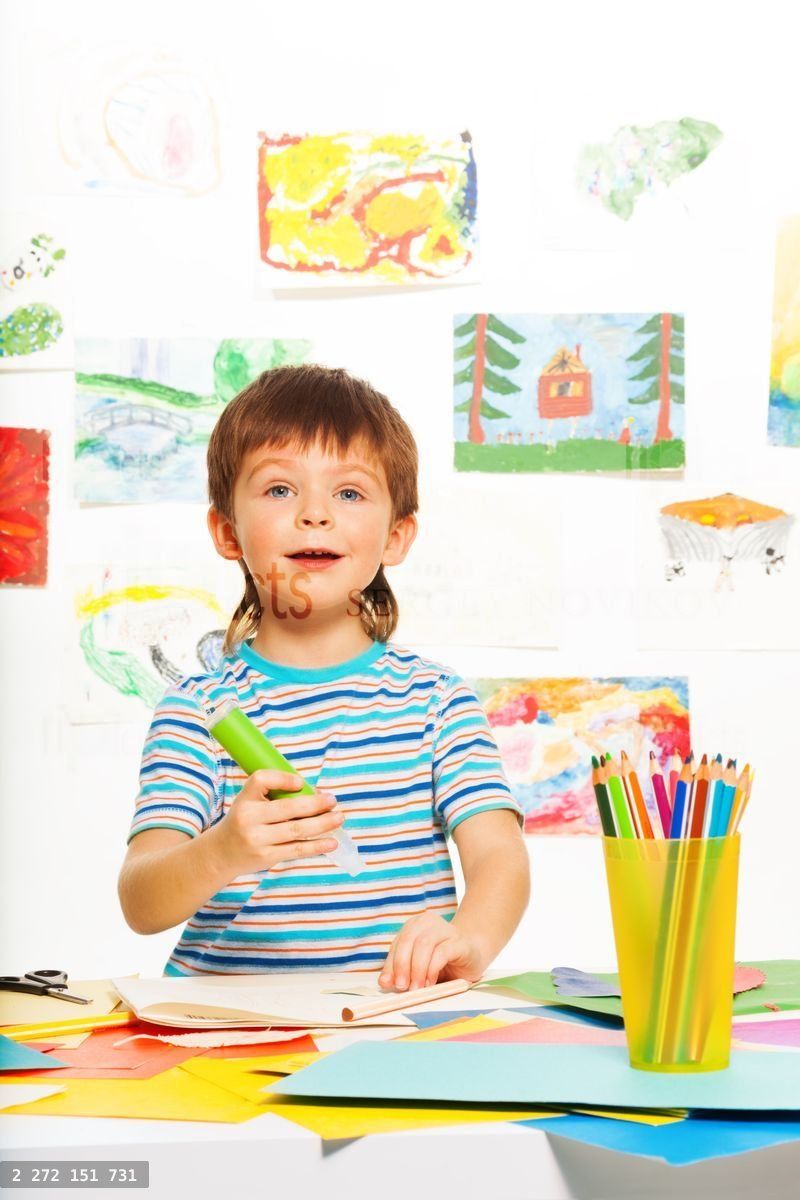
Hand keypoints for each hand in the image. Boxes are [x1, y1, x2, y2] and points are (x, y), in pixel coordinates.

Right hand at [211, 770, 343, 874]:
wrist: (221, 854)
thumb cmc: (243, 822)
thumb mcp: (249, 802)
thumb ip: (274, 795)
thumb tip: (315, 794)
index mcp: (245, 799)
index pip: (261, 780)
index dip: (283, 778)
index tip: (301, 782)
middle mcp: (248, 818)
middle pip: (287, 808)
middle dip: (315, 804)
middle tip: (332, 800)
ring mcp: (258, 840)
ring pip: (296, 830)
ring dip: (322, 824)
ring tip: (338, 818)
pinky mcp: (267, 857)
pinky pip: (296, 850)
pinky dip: (317, 846)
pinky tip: (331, 842)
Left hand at [378, 912, 486, 991]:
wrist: (473, 956)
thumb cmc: (443, 962)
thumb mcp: (418, 967)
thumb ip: (402, 971)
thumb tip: (384, 982)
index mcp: (416, 925)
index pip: (398, 943)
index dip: (391, 964)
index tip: (388, 984)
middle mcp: (430, 923)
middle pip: (409, 939)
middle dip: (402, 965)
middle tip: (402, 987)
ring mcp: (447, 930)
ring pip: (424, 943)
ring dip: (417, 968)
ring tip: (416, 988)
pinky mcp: (460, 942)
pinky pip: (442, 952)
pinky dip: (432, 968)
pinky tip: (431, 982)